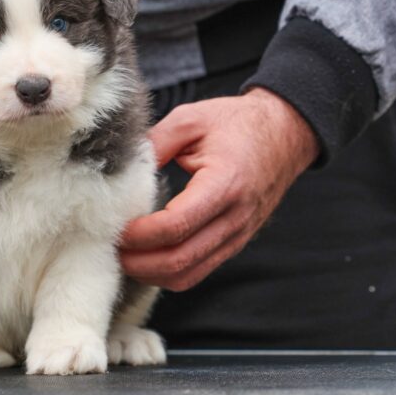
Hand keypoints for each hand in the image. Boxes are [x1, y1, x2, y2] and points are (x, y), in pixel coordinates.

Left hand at [120, 87, 318, 290]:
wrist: (286, 132)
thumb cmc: (236, 122)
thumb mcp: (190, 119)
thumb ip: (154, 144)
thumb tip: (119, 170)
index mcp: (224, 184)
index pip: (177, 225)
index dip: (140, 234)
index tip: (115, 227)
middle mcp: (235, 217)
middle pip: (180, 260)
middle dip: (139, 262)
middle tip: (109, 249)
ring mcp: (238, 235)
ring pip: (189, 275)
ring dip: (152, 274)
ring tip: (123, 257)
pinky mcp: (235, 242)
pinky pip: (199, 270)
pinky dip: (169, 272)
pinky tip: (146, 258)